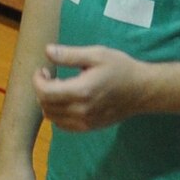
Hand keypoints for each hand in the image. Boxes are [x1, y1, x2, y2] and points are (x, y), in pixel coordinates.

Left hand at [34, 44, 148, 131]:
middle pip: (46, 105)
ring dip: (48, 102)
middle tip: (49, 76)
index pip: (45, 92)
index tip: (43, 70)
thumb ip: (69, 55)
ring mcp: (84, 122)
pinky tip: (66, 99)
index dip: (37, 81)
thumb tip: (47, 51)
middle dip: (41, 89)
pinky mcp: (88, 127)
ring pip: (52, 117)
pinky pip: (62, 124)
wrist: (142, 90)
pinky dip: (57, 113)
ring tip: (58, 87)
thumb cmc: (121, 68)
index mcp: (82, 91)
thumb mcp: (96, 54)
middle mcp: (81, 111)